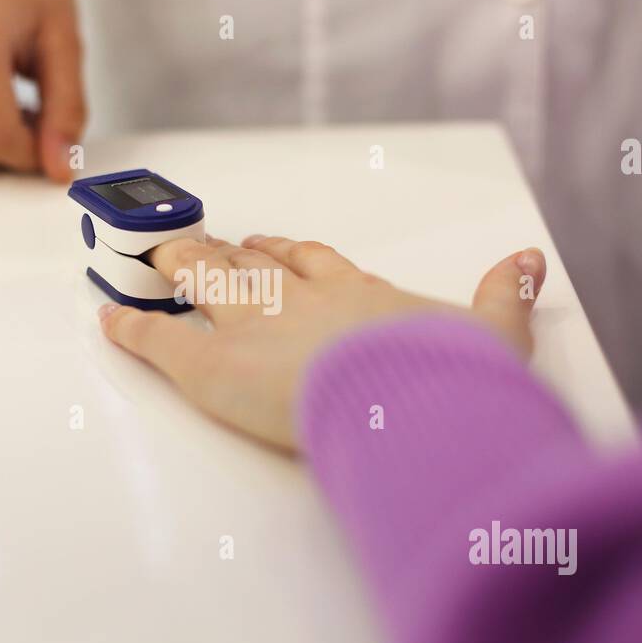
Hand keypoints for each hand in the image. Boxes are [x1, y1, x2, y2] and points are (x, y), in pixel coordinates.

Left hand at [98, 234, 545, 451]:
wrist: (410, 401)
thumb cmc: (448, 376)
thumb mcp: (496, 334)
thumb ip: (507, 297)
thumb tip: (531, 261)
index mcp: (356, 293)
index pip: (310, 261)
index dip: (285, 252)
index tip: (269, 242)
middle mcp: (297, 300)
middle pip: (247, 265)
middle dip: (220, 253)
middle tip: (195, 241)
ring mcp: (251, 326)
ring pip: (201, 284)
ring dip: (175, 269)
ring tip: (152, 256)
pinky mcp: (212, 365)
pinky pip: (160, 340)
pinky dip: (132, 328)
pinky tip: (110, 320)